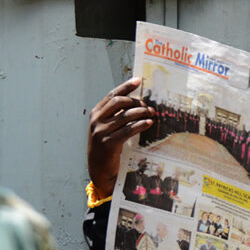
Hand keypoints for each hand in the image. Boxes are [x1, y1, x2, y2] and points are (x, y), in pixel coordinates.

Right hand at [88, 78, 154, 197]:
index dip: (125, 87)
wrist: (99, 169)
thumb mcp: (108, 128)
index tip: (138, 81)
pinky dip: (139, 125)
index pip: (112, 95)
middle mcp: (96, 121)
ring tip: (152, 113)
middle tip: (149, 106)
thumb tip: (139, 102)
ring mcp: (101, 132)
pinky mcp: (108, 144)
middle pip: (119, 102)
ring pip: (125, 116)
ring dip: (141, 112)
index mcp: (96, 114)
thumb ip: (117, 115)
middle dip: (136, 101)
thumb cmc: (107, 146)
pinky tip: (148, 123)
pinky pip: (127, 130)